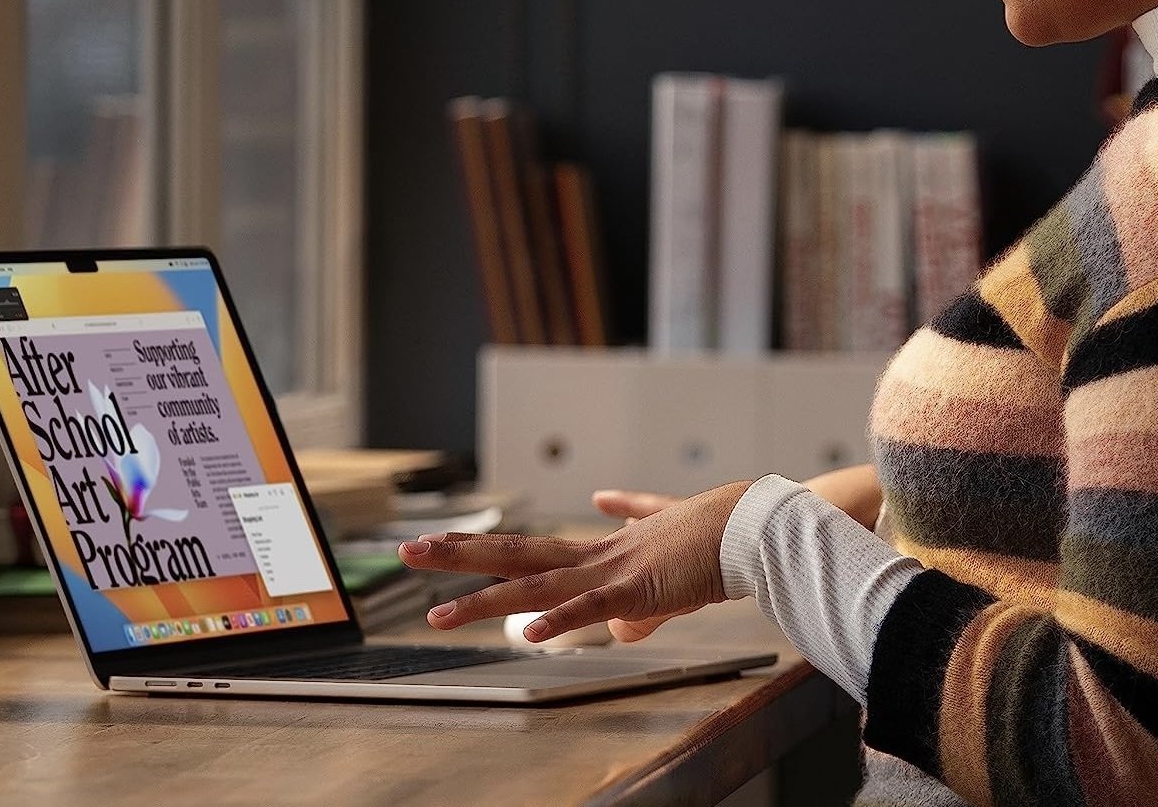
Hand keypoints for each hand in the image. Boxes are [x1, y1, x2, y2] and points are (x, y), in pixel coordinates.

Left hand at [398, 480, 752, 643]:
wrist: (749, 525)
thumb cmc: (715, 541)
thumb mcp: (665, 573)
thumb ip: (636, 601)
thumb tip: (620, 627)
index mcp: (598, 552)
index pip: (526, 549)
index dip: (481, 547)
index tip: (441, 542)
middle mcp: (594, 556)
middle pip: (513, 554)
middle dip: (458, 555)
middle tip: (408, 551)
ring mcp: (611, 571)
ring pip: (534, 586)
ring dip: (483, 601)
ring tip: (438, 615)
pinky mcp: (638, 589)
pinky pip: (589, 608)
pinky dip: (558, 621)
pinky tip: (528, 633)